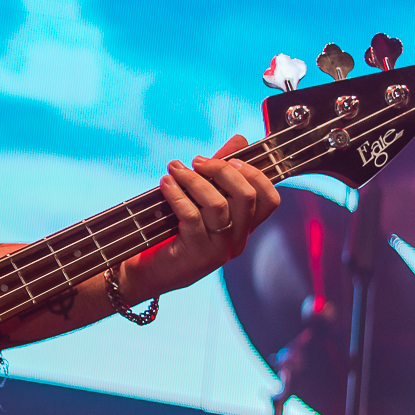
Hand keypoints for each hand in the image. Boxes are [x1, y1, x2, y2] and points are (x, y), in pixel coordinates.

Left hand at [130, 134, 280, 298]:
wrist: (144, 274)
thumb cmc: (171, 234)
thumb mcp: (199, 200)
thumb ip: (220, 173)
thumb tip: (240, 140)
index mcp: (243, 228)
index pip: (270, 200)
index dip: (255, 174)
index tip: (230, 159)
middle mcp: (237, 240)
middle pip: (247, 197)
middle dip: (221, 170)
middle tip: (196, 161)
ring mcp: (219, 250)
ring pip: (218, 205)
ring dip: (193, 180)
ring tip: (173, 169)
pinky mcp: (196, 255)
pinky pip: (191, 217)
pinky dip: (177, 195)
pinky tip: (165, 184)